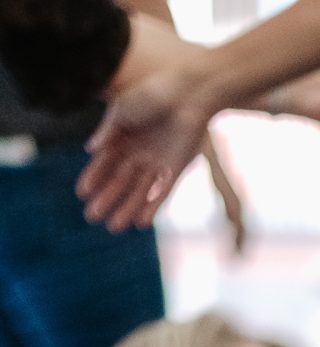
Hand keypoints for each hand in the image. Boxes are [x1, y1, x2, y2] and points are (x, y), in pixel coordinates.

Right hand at [80, 49, 213, 231]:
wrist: (186, 95)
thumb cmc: (151, 95)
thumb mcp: (123, 111)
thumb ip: (107, 131)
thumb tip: (89, 150)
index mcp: (123, 138)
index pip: (104, 163)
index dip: (93, 178)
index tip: (81, 193)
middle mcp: (138, 155)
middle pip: (119, 182)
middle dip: (106, 199)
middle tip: (91, 217)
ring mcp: (157, 164)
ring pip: (139, 192)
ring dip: (126, 209)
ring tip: (113, 227)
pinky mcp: (175, 170)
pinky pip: (162, 193)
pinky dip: (152, 207)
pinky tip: (141, 223)